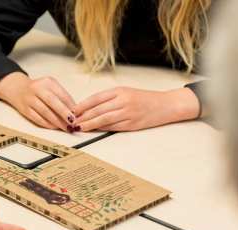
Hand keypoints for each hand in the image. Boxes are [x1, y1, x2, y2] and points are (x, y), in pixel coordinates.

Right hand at [0, 72, 76, 131]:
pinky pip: (38, 118)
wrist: (16, 88)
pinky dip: (47, 124)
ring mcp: (30, 99)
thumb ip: (62, 97)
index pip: (62, 94)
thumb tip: (75, 112)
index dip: (71, 106)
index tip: (79, 115)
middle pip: (53, 102)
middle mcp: (37, 89)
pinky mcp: (25, 109)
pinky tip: (54, 127)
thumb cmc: (38, 89)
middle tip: (73, 123)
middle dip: (64, 114)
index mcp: (48, 82)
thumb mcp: (50, 87)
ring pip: (45, 112)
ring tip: (66, 127)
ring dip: (57, 122)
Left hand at [73, 87, 200, 131]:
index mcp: (120, 91)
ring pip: (104, 119)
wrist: (165, 105)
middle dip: (83, 116)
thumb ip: (109, 99)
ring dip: (90, 124)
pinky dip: (102, 129)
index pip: (96, 98)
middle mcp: (123, 101)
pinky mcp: (132, 124)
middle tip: (72, 121)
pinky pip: (113, 127)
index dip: (83, 105)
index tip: (72, 110)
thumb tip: (89, 108)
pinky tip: (95, 130)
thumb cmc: (144, 99)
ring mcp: (128, 113)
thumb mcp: (126, 92)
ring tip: (80, 127)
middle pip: (98, 109)